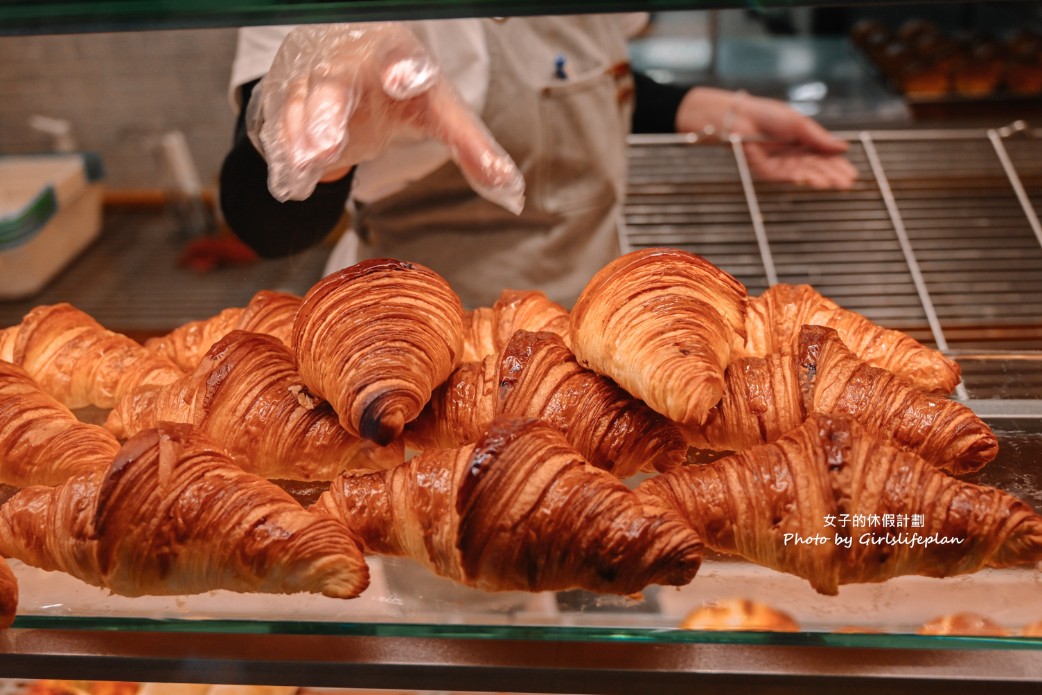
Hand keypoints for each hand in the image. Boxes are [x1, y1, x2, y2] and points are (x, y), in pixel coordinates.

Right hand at [249, 23, 524, 212]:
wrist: (352, 71)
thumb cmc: (401, 92)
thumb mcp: (441, 113)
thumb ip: (474, 150)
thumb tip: (512, 195)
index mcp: (396, 53)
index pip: (401, 57)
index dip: (403, 69)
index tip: (406, 81)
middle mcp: (349, 60)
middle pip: (335, 81)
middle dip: (328, 113)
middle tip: (327, 147)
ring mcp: (311, 77)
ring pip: (299, 102)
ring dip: (298, 137)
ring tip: (305, 168)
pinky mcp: (284, 97)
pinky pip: (276, 123)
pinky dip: (281, 152)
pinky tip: (289, 179)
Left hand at [676, 87, 857, 189]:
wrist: (740, 117)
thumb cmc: (767, 115)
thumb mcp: (799, 123)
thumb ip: (819, 137)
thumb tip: (843, 147)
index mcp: (803, 143)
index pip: (825, 157)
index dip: (838, 165)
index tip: (852, 174)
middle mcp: (794, 156)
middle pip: (816, 169)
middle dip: (832, 176)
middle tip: (847, 183)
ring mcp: (781, 165)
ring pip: (803, 175)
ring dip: (819, 180)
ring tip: (833, 184)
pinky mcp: (767, 172)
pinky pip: (785, 177)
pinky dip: (799, 178)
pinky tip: (812, 180)